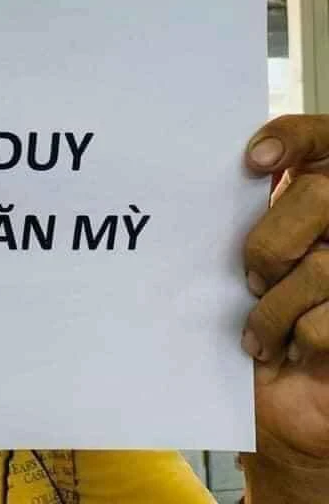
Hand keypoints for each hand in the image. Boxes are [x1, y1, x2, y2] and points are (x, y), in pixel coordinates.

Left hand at [243, 115, 328, 471]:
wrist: (291, 405)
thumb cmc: (269, 323)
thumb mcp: (257, 263)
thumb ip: (252, 215)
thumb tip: (224, 169)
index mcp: (327, 195)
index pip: (323, 137)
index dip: (294, 138)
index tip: (251, 162)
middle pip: (322, 194)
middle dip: (270, 242)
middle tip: (251, 278)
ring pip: (324, 266)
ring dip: (274, 308)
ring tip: (261, 334)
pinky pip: (328, 321)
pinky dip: (300, 340)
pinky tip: (296, 352)